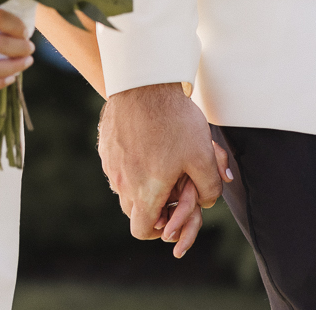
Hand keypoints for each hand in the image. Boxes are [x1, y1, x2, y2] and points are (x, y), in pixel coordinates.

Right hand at [99, 83, 228, 255]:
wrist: (145, 84)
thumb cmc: (174, 121)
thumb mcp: (202, 155)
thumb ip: (210, 186)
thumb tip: (208, 201)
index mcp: (145, 192)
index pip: (142, 230)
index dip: (159, 229)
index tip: (171, 212)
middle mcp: (122, 183)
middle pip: (133, 210)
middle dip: (153, 205)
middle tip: (171, 185)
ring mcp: (111, 165)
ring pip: (125, 187)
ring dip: (142, 183)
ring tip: (162, 161)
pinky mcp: (106, 147)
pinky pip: (117, 166)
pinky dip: (132, 164)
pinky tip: (149, 143)